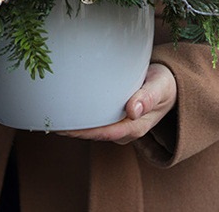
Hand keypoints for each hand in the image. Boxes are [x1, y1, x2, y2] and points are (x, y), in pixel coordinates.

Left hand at [56, 62, 176, 143]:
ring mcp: (119, 124)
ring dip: (74, 125)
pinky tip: (65, 109)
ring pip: (93, 128)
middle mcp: (125, 129)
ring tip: (51, 115)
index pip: (105, 132)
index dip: (84, 131)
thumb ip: (148, 97)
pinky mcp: (114, 117)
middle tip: (49, 120)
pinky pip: (95, 121)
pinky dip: (80, 117)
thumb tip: (132, 110)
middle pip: (94, 133)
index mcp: (136, 125)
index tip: (64, 127)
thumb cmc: (164, 84)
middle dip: (73, 130)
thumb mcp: (160, 87)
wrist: (169, 85)